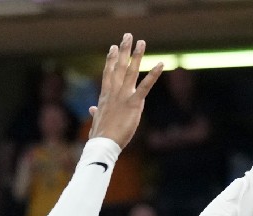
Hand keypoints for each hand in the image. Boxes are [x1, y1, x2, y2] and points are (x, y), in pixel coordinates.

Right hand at [88, 34, 164, 148]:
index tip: (113, 47)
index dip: (111, 59)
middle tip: (128, 36)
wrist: (103, 143)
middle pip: (119, 66)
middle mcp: (114, 92)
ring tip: (141, 42)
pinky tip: (160, 64)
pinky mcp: (134, 103)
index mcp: (105, 96)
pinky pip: (145, 86)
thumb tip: (92, 109)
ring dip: (137, 55)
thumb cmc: (100, 135)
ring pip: (131, 71)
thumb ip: (96, 112)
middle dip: (123, 50)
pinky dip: (153, 74)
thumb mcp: (97, 120)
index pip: (108, 73)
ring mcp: (123, 96)